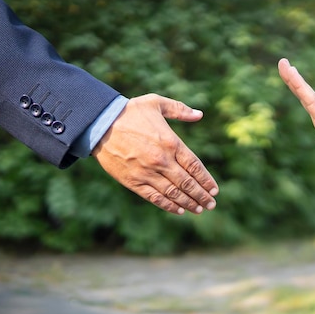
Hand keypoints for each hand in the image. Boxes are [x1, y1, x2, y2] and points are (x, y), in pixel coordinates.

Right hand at [92, 94, 218, 214]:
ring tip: (199, 209)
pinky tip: (179, 210)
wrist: (99, 124)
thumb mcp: (156, 103)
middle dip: (201, 195)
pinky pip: (154, 197)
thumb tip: (199, 115)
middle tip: (211, 204)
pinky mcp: (133, 181)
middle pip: (187, 183)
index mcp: (170, 142)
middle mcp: (161, 160)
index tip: (214, 190)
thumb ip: (179, 109)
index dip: (206, 180)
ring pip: (173, 193)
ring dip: (188, 203)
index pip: (195, 166)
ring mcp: (147, 173)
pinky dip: (168, 205)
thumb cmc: (129, 111)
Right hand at [278, 58, 314, 185]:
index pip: (313, 102)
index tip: (290, 70)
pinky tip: (298, 89)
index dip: (300, 87)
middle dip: (295, 80)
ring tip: (286, 68)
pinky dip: (302, 94)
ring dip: (297, 84)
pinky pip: (311, 105)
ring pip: (310, 98)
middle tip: (282, 62)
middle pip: (310, 96)